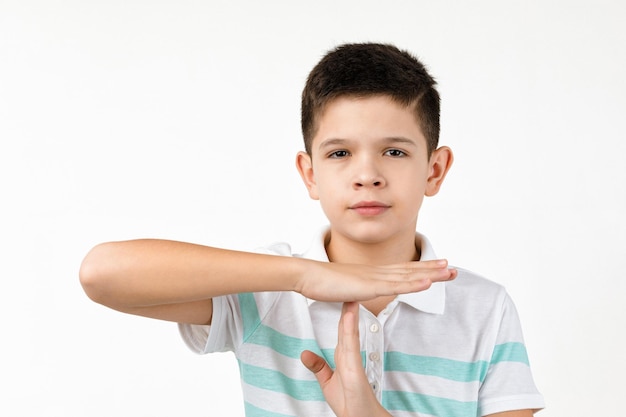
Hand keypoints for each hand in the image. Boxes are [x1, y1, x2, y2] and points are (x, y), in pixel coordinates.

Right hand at [296, 259, 455, 302]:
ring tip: (449, 272)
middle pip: (410, 270)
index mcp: (372, 274)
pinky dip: (414, 284)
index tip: (437, 266)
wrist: (307, 275)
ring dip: (431, 274)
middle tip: (453, 268)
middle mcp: (377, 272)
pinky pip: (396, 286)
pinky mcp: (368, 286)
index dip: (421, 269)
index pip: (402, 270)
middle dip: (433, 269)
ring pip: (408, 276)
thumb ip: (353, 291)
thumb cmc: (320, 282)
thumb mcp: (343, 288)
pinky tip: (428, 282)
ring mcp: (374, 278)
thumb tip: (356, 295)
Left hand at [301, 302, 390, 416]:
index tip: (341, 297)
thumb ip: (319, 368)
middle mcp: (350, 357)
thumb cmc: (351, 403)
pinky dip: (350, 332)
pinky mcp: (354, 370)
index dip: (343, 315)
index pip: (343, 331)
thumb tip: (304, 354)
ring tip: (351, 298)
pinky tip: (350, 319)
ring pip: (349, 334)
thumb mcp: (328, 383)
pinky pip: (351, 348)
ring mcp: (353, 362)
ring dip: (350, 316)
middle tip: (349, 288)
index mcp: (344, 357)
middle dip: (347, 309)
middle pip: (347, 328)